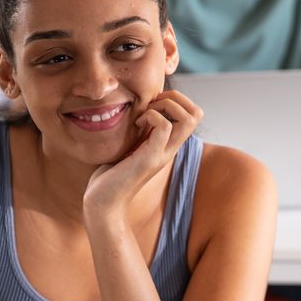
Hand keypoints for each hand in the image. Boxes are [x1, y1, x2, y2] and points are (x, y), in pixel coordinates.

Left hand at [83, 89, 202, 216]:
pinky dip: (151, 116)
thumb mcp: (129, 146)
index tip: (152, 104)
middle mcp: (170, 149)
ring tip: (145, 114)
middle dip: (176, 98)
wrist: (103, 203)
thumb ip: (139, 131)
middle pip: (197, 113)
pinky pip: (164, 126)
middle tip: (152, 104)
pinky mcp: (150, 158)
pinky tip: (136, 126)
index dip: (177, 100)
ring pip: (188, 118)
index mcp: (167, 145)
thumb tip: (137, 110)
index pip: (193, 115)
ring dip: (166, 105)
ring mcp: (162, 154)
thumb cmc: (110, 175)